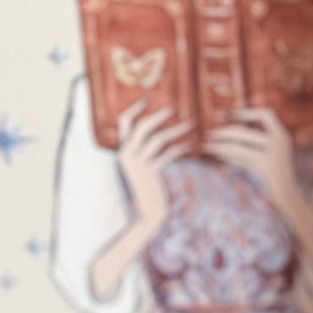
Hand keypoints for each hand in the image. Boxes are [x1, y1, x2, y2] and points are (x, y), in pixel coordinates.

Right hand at [114, 98, 189, 227]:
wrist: (145, 215)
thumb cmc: (146, 192)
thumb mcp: (139, 169)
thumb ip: (143, 153)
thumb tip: (157, 136)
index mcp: (121, 151)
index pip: (123, 122)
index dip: (135, 108)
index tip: (148, 97)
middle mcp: (125, 154)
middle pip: (142, 126)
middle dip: (159, 115)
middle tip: (175, 106)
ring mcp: (137, 164)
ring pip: (158, 138)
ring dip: (176, 130)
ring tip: (192, 124)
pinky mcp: (150, 173)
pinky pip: (168, 154)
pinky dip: (181, 148)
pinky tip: (191, 146)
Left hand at [204, 105, 301, 210]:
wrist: (290, 195)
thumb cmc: (277, 174)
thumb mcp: (271, 153)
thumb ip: (257, 141)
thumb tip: (228, 131)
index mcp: (282, 135)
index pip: (265, 115)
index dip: (246, 112)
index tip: (225, 114)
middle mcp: (280, 142)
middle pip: (244, 131)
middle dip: (223, 132)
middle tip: (208, 134)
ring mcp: (274, 155)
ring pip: (239, 147)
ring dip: (219, 146)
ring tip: (206, 146)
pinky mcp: (266, 168)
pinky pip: (241, 159)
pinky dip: (228, 156)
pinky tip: (218, 154)